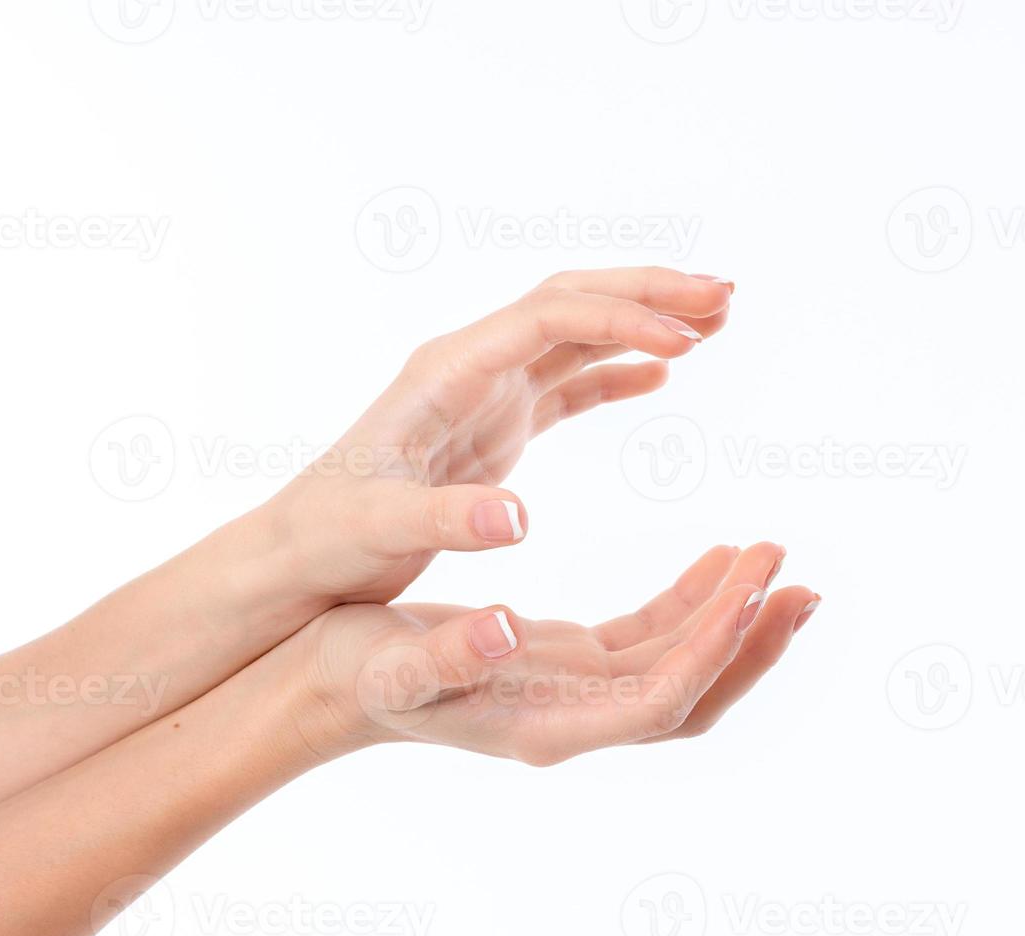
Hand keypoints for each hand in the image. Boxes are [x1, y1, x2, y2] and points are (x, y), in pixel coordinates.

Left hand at [265, 267, 734, 602]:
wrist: (298, 553)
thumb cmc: (330, 538)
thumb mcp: (381, 530)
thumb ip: (448, 520)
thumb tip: (520, 522)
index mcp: (446, 373)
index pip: (544, 318)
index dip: (617, 320)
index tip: (684, 343)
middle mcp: (470, 366)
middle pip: (570, 301)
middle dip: (648, 293)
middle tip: (725, 297)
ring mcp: (486, 392)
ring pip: (576, 332)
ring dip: (643, 321)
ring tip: (716, 319)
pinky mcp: (495, 424)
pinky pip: (567, 383)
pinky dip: (616, 372)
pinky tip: (661, 378)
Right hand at [287, 543, 818, 766]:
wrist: (329, 685)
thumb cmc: (357, 673)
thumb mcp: (392, 663)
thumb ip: (448, 655)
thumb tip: (504, 630)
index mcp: (548, 724)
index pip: (661, 696)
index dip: (715, 644)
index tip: (755, 579)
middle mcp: (576, 718)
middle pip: (694, 692)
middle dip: (752, 641)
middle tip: (801, 578)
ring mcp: (578, 694)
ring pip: (683, 667)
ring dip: (734, 619)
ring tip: (775, 559)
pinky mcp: (569, 664)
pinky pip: (650, 641)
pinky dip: (690, 605)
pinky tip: (713, 563)